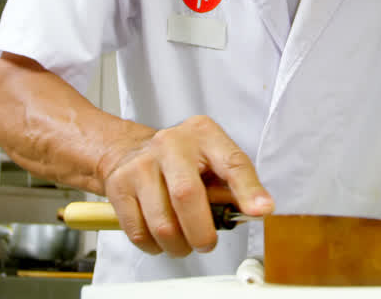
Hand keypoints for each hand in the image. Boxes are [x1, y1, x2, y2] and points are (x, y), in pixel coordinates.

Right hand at [97, 115, 274, 256]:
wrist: (126, 150)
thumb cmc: (179, 159)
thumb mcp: (211, 158)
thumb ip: (232, 183)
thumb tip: (255, 211)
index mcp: (203, 134)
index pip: (231, 162)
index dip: (248, 189)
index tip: (261, 211)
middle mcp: (171, 144)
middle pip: (187, 195)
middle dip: (202, 233)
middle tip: (206, 243)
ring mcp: (141, 164)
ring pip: (162, 223)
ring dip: (178, 246)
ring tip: (183, 242)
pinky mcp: (118, 186)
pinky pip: (139, 233)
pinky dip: (154, 246)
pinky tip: (161, 237)